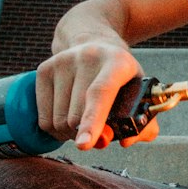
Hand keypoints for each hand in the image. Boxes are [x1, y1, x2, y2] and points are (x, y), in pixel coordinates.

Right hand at [34, 43, 160, 149]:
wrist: (95, 44)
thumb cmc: (121, 78)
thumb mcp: (139, 94)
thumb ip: (143, 124)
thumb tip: (125, 142)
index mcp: (117, 62)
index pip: (101, 93)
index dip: (93, 120)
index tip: (85, 144)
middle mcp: (88, 57)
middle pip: (76, 115)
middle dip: (85, 134)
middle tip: (95, 133)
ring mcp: (63, 62)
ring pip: (58, 120)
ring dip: (69, 133)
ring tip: (82, 122)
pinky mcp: (44, 69)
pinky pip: (44, 118)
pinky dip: (55, 129)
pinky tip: (66, 118)